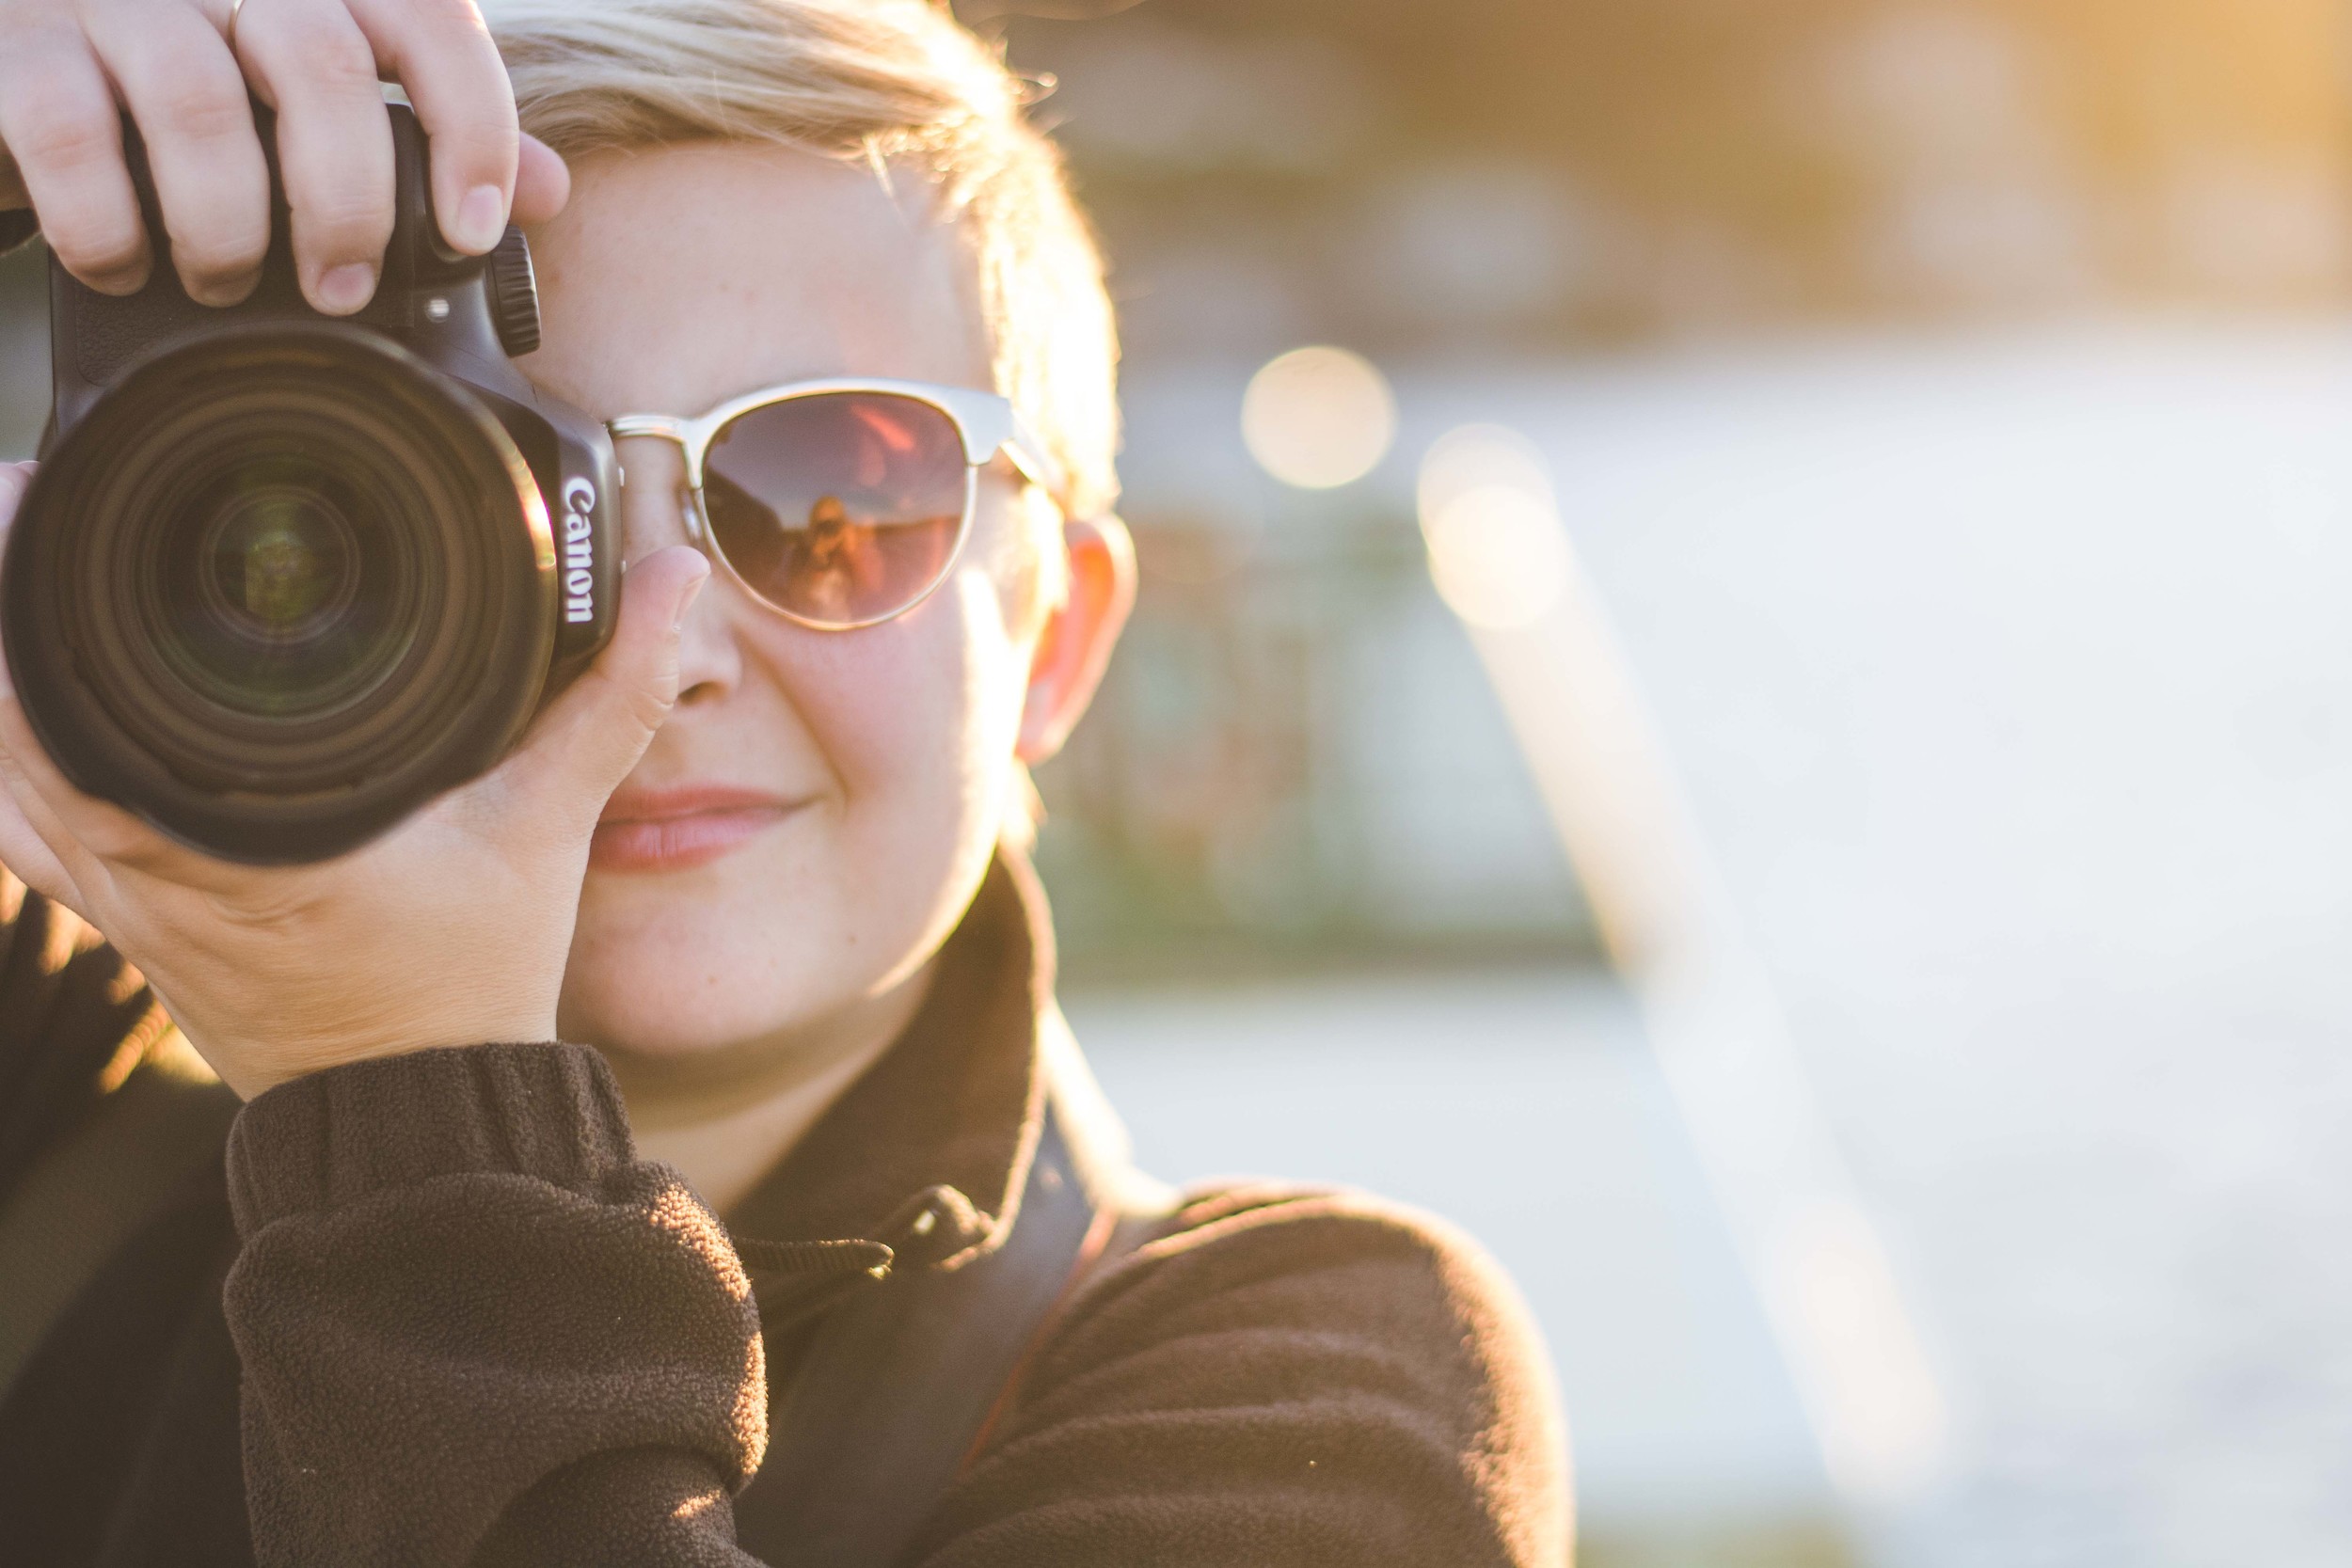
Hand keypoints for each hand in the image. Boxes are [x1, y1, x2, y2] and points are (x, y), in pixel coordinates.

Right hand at [0, 0, 567, 314]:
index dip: (470, 125)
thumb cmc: (183, 83)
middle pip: (320, 65)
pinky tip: (126, 264)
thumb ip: (422, 125)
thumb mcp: (306, 92)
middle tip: (340, 288)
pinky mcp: (10, 41)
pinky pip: (73, 137)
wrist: (14, 55)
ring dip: (228, 229)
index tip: (471, 229)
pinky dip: (113, 229)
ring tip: (225, 283)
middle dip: (347, 202)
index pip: (426, 17)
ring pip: (199, 104)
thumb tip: (548, 190)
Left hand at [0, 463, 709, 1098]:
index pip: (90, 694)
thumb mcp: (547, 824)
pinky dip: (4, 763)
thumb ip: (611, 693)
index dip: (40, 583)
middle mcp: (153, 868)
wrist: (423, 1111)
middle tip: (27, 494)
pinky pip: (19, 837)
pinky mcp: (123, 926)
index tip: (54, 483)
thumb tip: (674, 579)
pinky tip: (15, 706)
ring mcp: (122, 904)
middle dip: (5, 593)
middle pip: (8, 716)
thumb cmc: (468, 979)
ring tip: (14, 571)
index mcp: (243, 836)